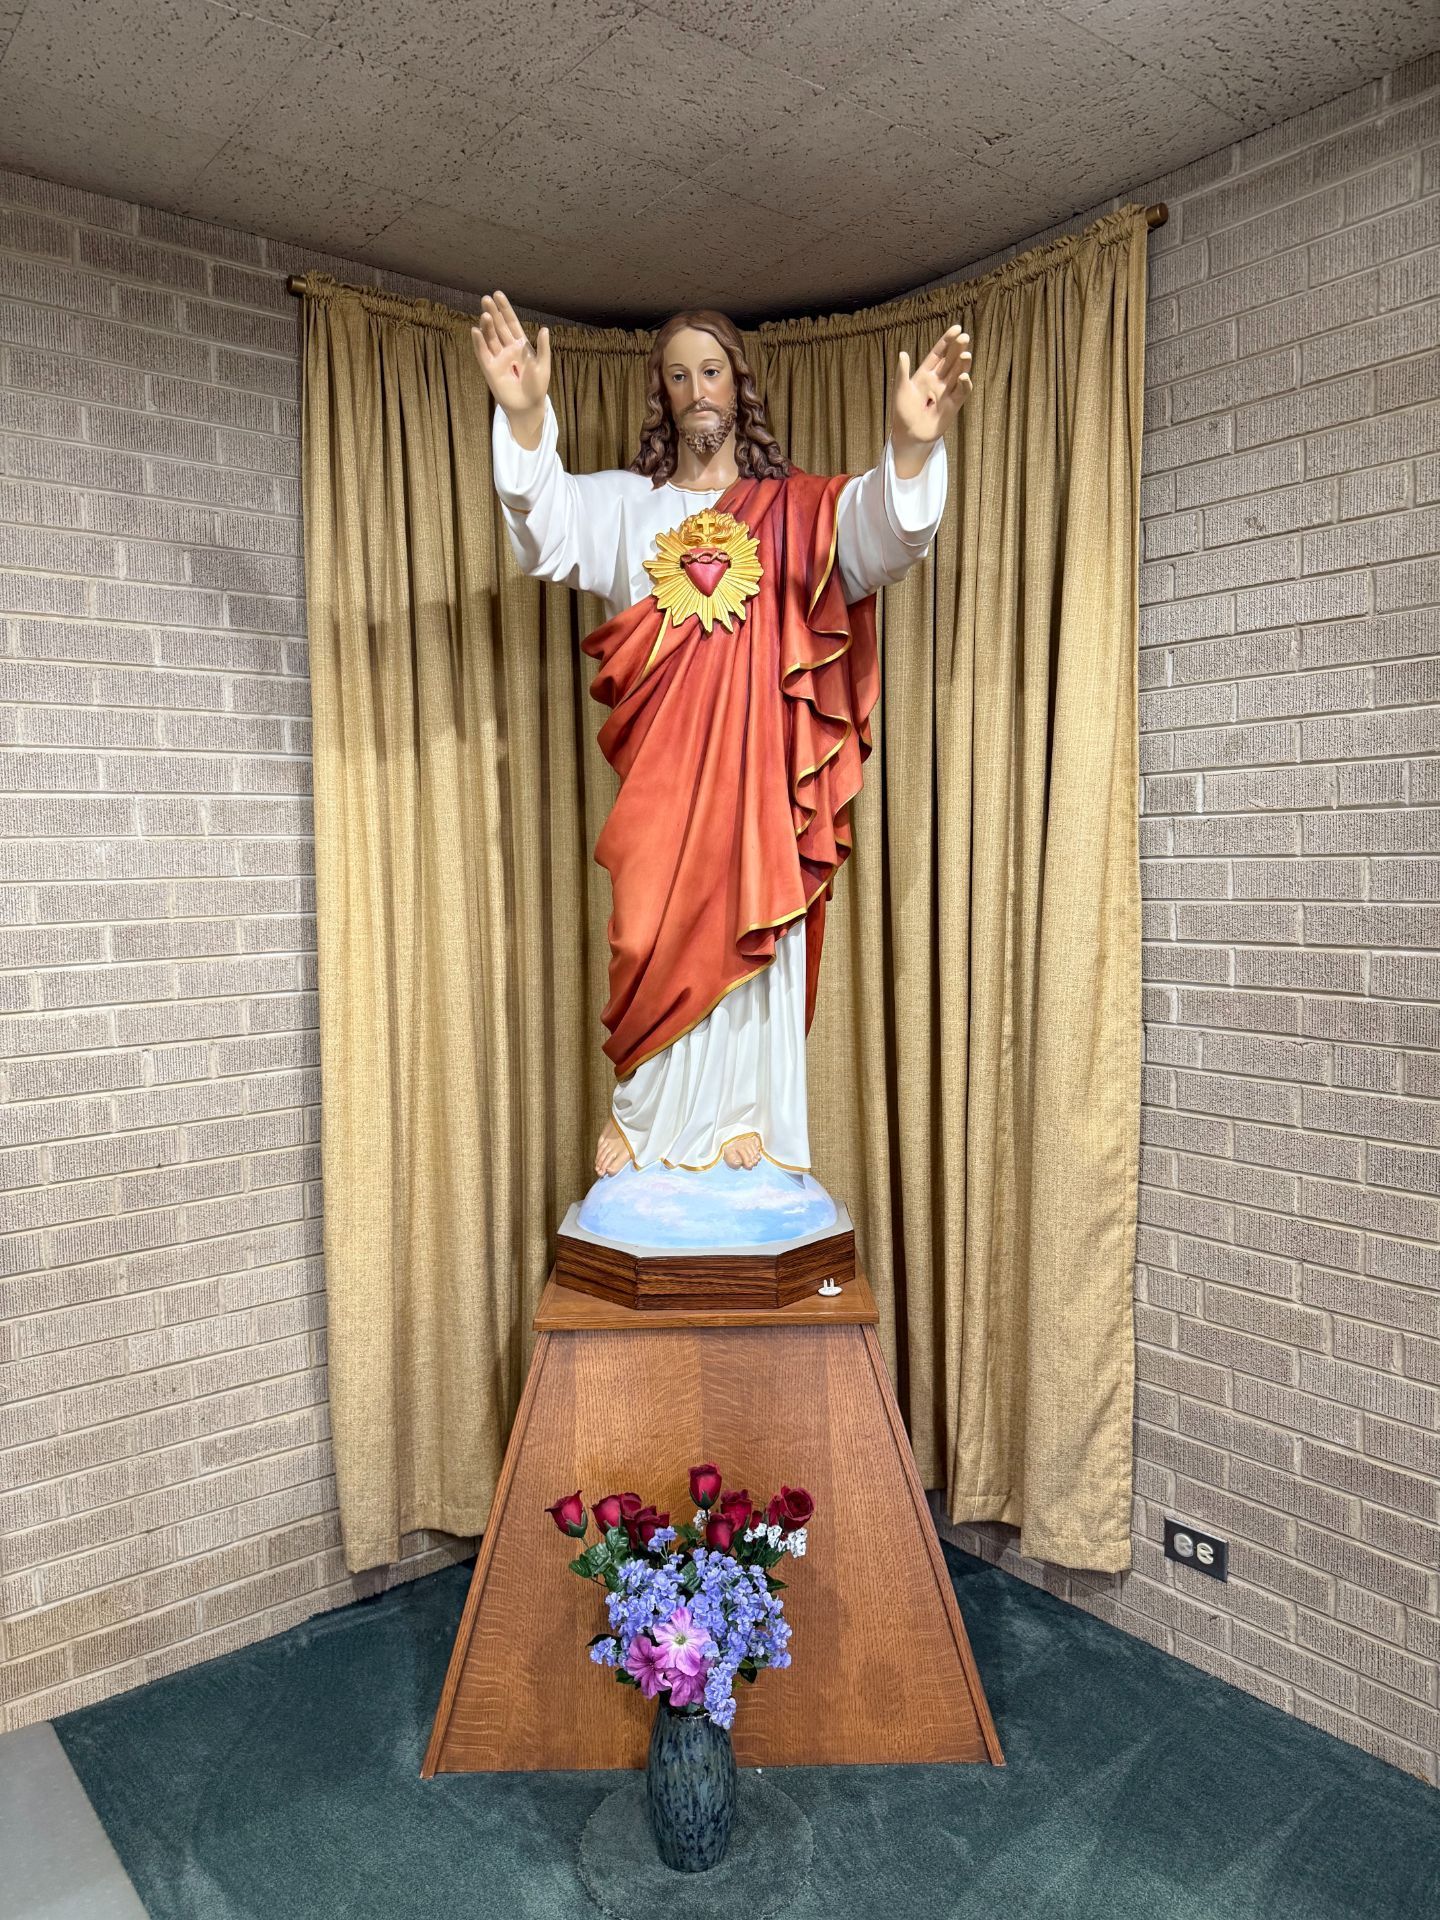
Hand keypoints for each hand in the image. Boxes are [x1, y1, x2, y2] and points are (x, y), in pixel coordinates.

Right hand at [471, 290, 550, 422]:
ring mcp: (497, 357)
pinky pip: (483, 353)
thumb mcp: (544, 366)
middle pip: (498, 327)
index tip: (498, 294)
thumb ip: (543, 348)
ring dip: (486, 326)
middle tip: (486, 299)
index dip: (505, 309)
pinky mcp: (490, 368)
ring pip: (490, 338)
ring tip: (484, 314)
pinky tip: (476, 331)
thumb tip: (544, 329)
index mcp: (521, 344)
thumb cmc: (537, 386)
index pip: (511, 322)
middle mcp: (507, 348)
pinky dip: (479, 342)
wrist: (528, 406)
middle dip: (493, 313)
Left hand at [890, 324, 971, 468]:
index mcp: (925, 374)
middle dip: (957, 349)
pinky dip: (964, 384)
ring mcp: (946, 392)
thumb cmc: (902, 413)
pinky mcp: (953, 405)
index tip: (957, 329)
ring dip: (962, 364)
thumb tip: (902, 353)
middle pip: (950, 361)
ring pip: (958, 373)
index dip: (947, 341)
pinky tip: (964, 376)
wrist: (909, 436)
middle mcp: (938, 381)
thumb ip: (903, 372)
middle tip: (964, 337)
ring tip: (966, 354)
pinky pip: (961, 392)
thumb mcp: (900, 390)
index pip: (938, 354)